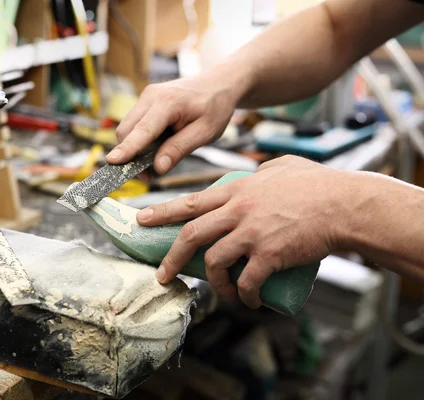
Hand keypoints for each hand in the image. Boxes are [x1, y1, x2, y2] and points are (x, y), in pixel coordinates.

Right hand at [105, 72, 238, 174]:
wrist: (218, 83)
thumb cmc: (215, 107)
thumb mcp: (205, 132)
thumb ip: (180, 149)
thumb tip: (158, 168)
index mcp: (169, 102)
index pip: (143, 130)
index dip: (127, 148)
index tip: (112, 161)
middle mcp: (151, 96)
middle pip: (127, 130)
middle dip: (130, 155)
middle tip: (148, 176)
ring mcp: (146, 96)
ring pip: (127, 128)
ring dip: (134, 148)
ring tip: (155, 162)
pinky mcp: (144, 101)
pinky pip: (133, 124)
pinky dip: (139, 139)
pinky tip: (156, 146)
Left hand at [135, 155, 347, 308]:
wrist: (344, 204)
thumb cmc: (318, 184)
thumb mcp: (282, 166)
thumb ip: (262, 169)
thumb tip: (256, 172)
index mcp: (238, 190)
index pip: (191, 202)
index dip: (163, 212)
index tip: (142, 219)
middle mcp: (238, 211)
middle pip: (192, 234)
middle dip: (172, 257)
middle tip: (163, 274)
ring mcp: (252, 232)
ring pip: (215, 261)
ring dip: (214, 283)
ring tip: (222, 293)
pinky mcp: (269, 253)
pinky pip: (247, 281)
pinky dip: (244, 295)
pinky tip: (249, 301)